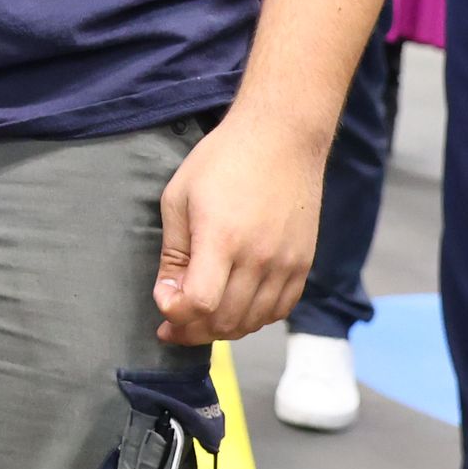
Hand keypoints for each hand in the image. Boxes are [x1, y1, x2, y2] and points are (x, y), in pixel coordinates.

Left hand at [153, 107, 323, 346]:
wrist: (282, 138)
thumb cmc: (223, 161)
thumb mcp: (179, 198)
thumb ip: (173, 253)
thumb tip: (168, 294)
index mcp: (222, 239)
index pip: (200, 303)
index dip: (176, 314)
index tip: (163, 302)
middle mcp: (259, 258)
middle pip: (225, 321)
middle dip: (192, 330)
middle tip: (174, 323)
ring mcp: (286, 264)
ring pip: (253, 322)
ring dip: (222, 329)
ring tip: (201, 318)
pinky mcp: (303, 264)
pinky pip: (279, 310)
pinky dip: (254, 319)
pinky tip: (236, 308)